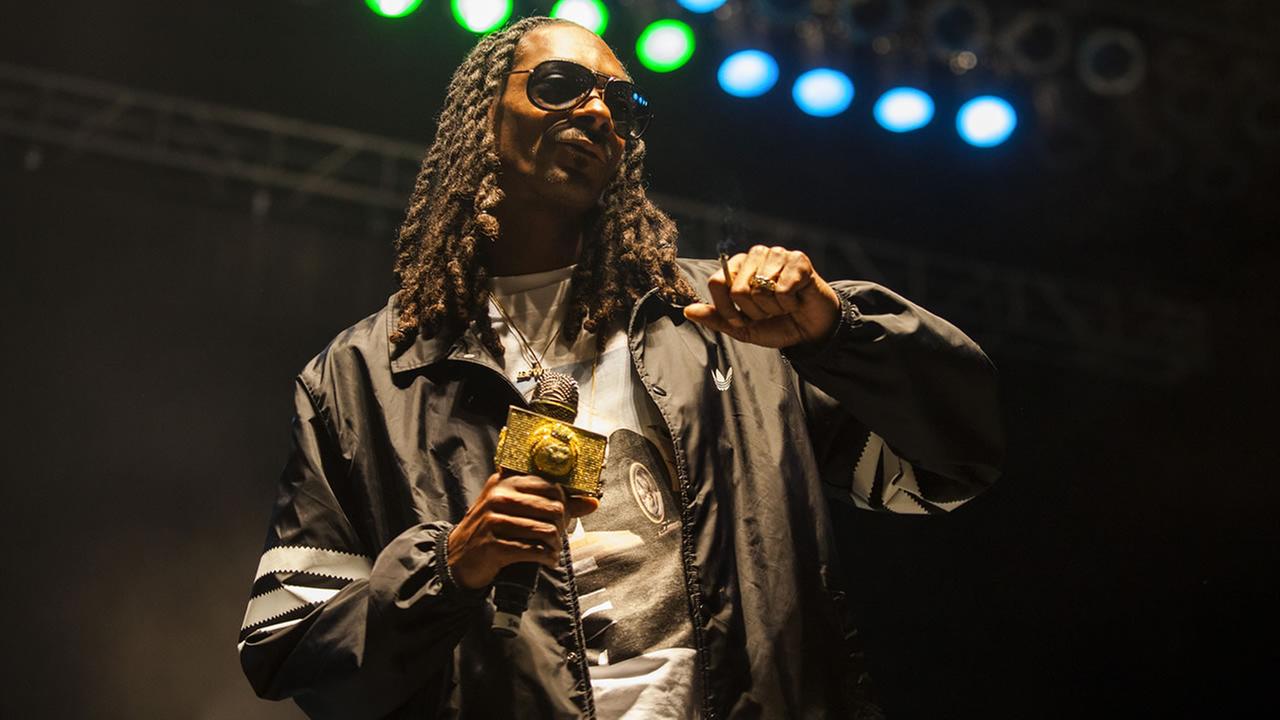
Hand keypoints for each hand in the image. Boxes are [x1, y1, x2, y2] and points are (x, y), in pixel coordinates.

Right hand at [446, 472, 598, 589]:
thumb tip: (593, 503)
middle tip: (558, 539)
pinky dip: (546, 558)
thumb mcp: (517, 509)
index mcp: (506, 482)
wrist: (458, 557)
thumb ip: (555, 503)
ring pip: (545, 531)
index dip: (565, 504)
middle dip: (562, 528)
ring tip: (553, 551)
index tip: (563, 518)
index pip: (551, 486)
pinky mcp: (493, 545)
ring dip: (555, 546)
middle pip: (553, 509)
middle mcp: (498, 497)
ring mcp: (493, 521)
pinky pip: (532, 550)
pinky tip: (548, 561)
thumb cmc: (493, 530)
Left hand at [683, 246, 840, 347]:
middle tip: (769, 312)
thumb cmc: (776, 324)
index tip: (741, 320)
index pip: (717, 282)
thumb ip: (716, 318)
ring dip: (773, 308)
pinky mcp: (798, 260)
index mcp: (737, 267)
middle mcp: (755, 255)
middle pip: (738, 289)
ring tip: (783, 305)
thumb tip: (688, 310)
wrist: (810, 330)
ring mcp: (777, 254)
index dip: (727, 309)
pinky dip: (789, 303)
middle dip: (754, 311)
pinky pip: (783, 288)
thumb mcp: (742, 327)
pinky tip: (796, 299)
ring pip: (760, 289)